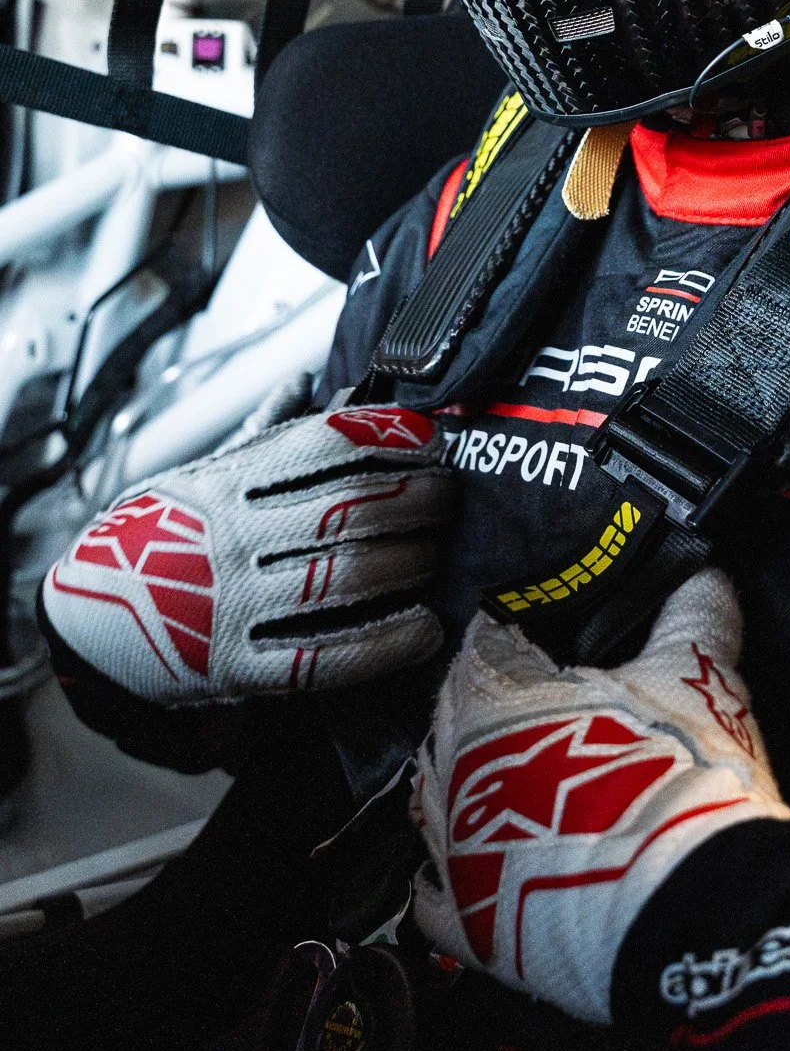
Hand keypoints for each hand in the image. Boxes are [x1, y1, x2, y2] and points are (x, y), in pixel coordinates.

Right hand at [41, 404, 451, 704]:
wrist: (81, 622)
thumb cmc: (153, 537)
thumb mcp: (198, 475)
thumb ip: (261, 434)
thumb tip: (309, 381)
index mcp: (226, 483)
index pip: (326, 445)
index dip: (389, 440)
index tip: (430, 442)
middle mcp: (232, 538)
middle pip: (347, 510)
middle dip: (414, 502)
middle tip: (448, 499)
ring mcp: (232, 604)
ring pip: (342, 578)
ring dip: (408, 565)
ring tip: (438, 556)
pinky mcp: (237, 669)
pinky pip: (322, 657)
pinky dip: (381, 643)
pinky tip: (422, 630)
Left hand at [411, 568, 789, 1023]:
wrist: (680, 903)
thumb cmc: (675, 772)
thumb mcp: (698, 675)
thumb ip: (694, 613)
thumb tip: (708, 573)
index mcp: (495, 697)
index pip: (484, 645)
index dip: (509, 634)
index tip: (526, 633)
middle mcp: (455, 769)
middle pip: (449, 720)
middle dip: (478, 706)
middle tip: (516, 702)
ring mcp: (453, 852)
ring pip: (430, 804)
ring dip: (457, 787)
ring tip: (490, 780)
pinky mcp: (468, 927)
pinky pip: (433, 900)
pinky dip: (446, 884)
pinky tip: (464, 876)